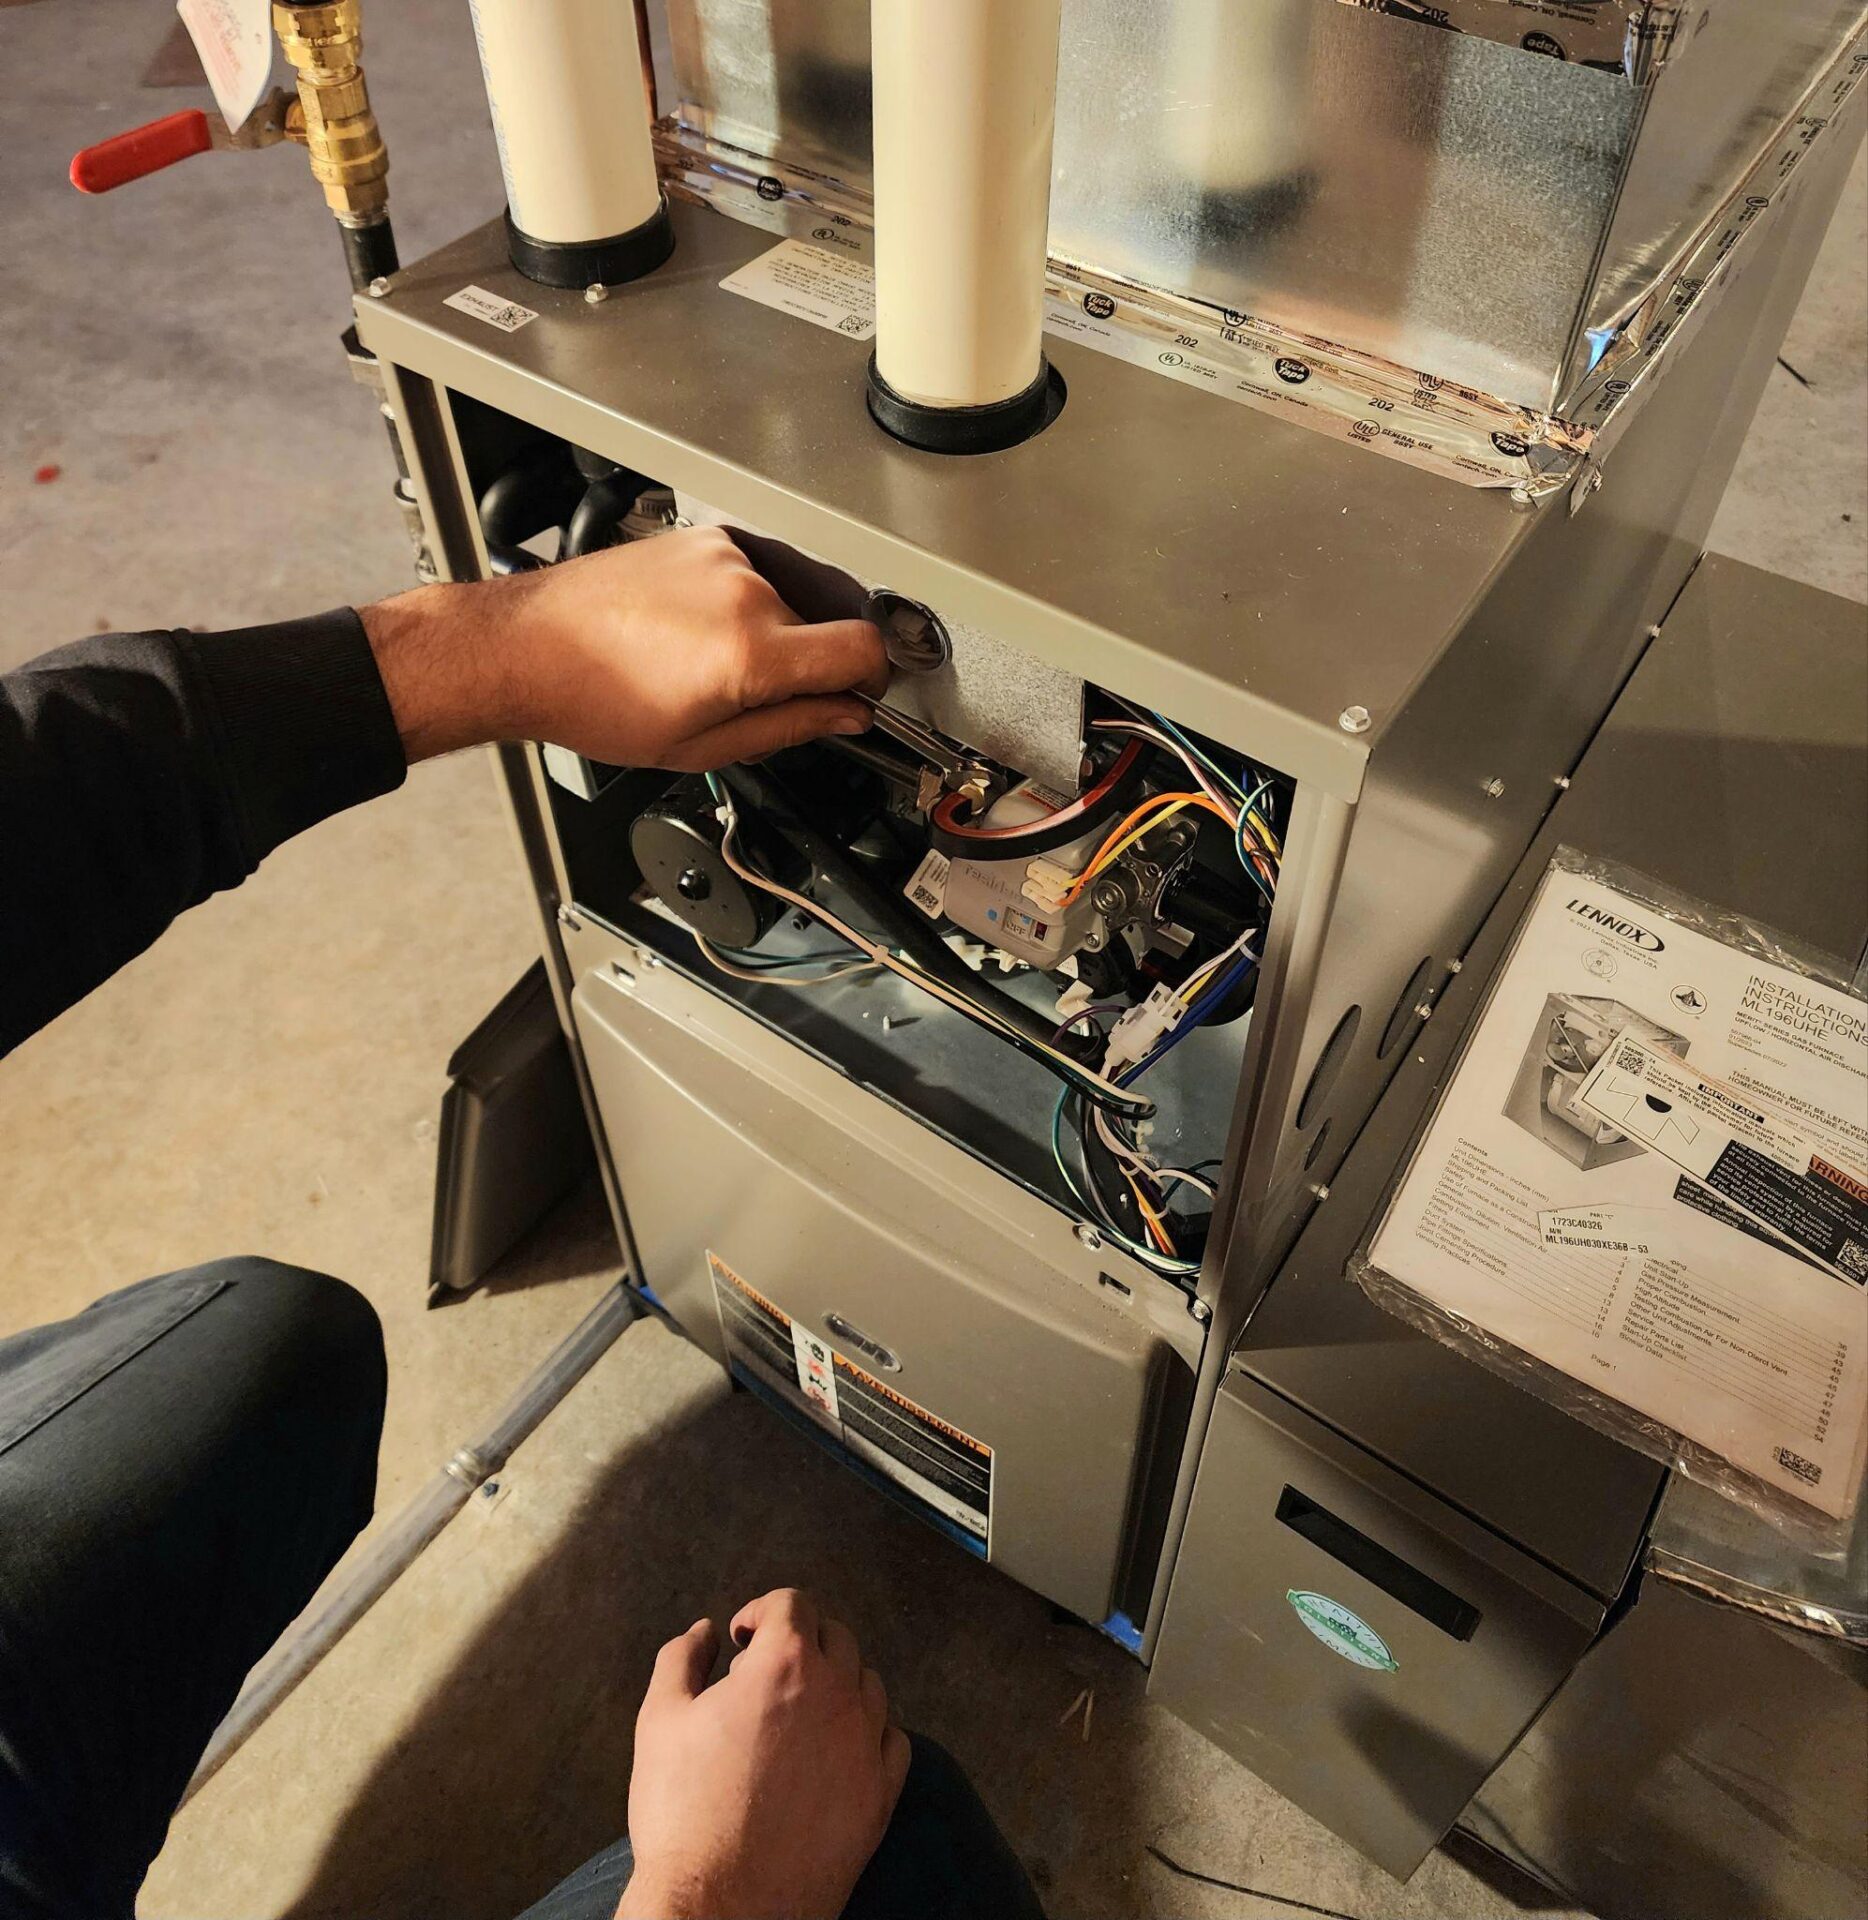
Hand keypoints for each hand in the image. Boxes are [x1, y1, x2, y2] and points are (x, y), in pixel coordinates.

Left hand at [359, 527, 887, 766]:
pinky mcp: (703, 539)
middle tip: (779, 697)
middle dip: (818, 662)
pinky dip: (751, 602)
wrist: (525, 649)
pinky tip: (705, 631)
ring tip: (725, 664)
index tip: (862, 695)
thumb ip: (791, 727)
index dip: (873, 681)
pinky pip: (758, 573)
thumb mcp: (702, 747)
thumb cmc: (593, 700)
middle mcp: (746, 590)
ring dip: (784, 631)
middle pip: (832, 624)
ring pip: (796, 597)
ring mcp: (725, 557)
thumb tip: (845, 716)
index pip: (864, 650)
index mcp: (752, 651)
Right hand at [618, 1589, 910, 1919]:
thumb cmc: (683, 1812)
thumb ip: (681, 1658)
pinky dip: (868, 1732)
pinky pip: (891, 1739)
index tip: (743, 1639)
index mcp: (784, 1664)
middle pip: (836, 1636)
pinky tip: (836, 1751)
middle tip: (763, 1677)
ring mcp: (865, 1744)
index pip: (792, 1603)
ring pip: (868, 1683)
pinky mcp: (881, 1794)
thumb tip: (704, 1631)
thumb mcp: (660, 1721)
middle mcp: (836, 1693)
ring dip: (836, 1683)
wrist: (720, 1906)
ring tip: (798, 1714)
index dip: (762, 1611)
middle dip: (800, 1642)